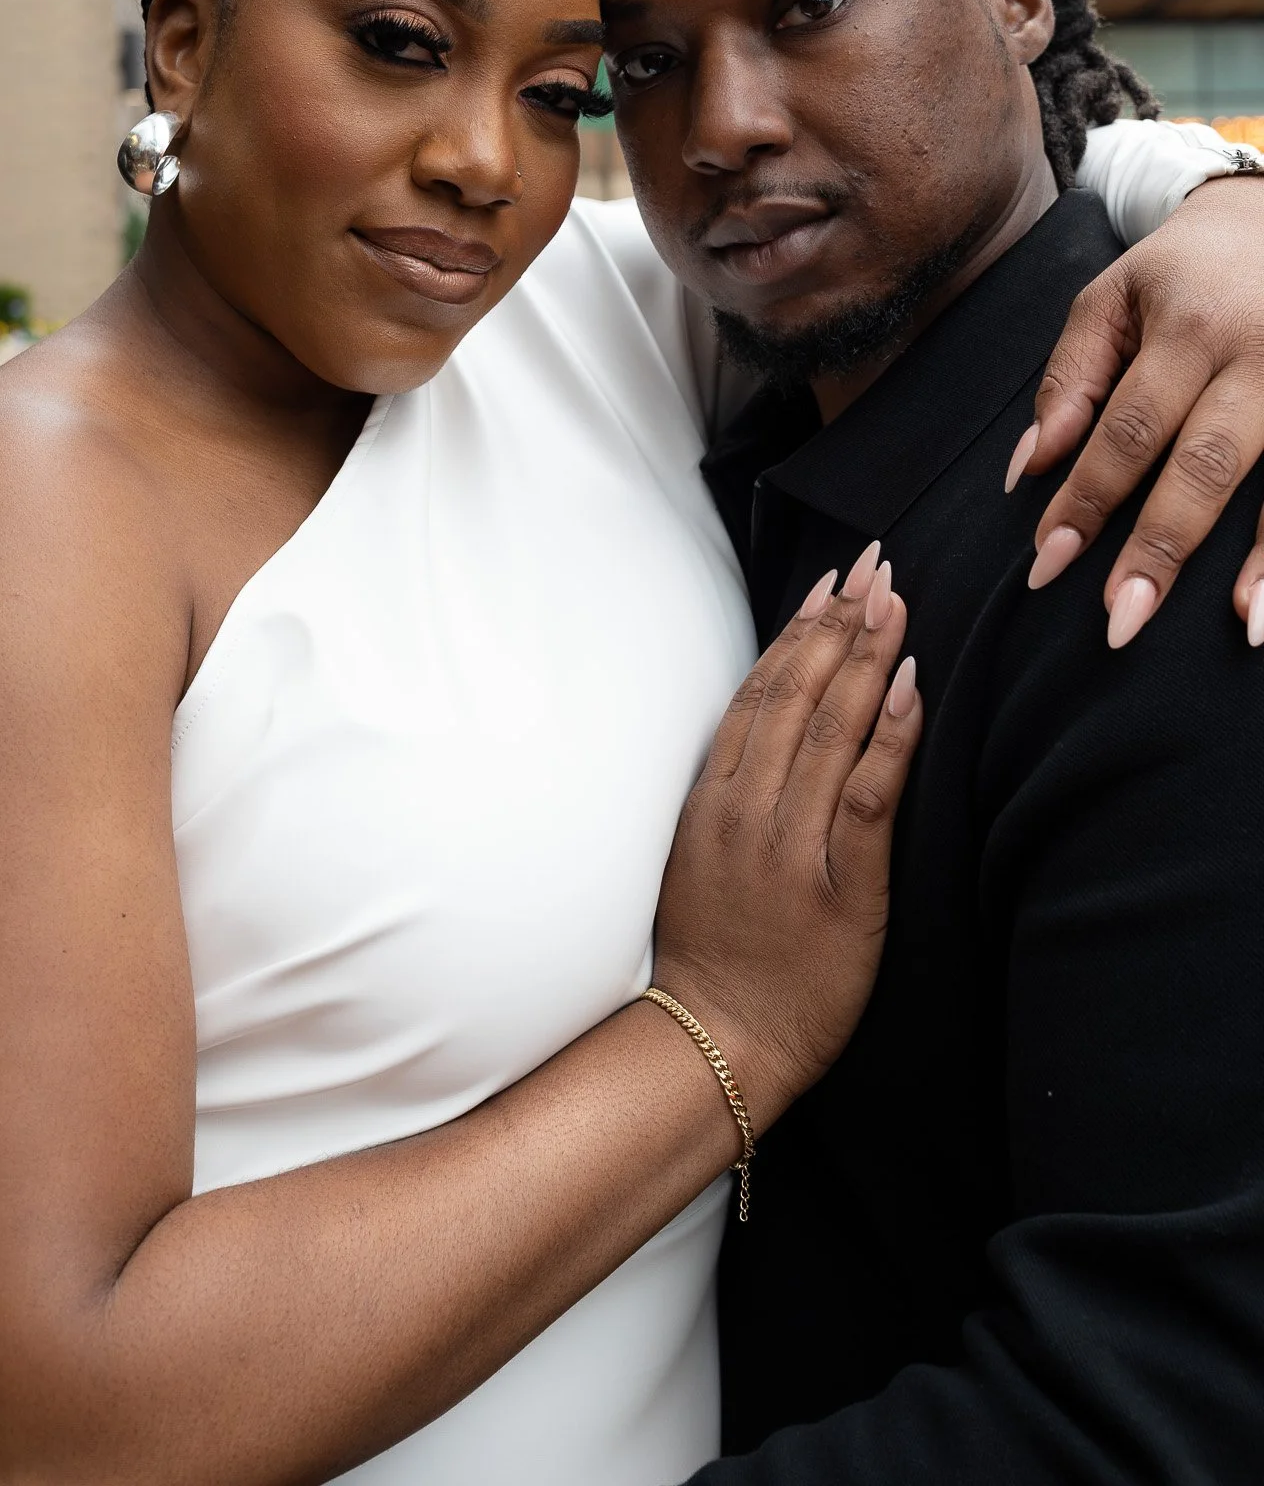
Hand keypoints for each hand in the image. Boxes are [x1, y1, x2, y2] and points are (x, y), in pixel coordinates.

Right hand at [651, 546, 919, 1129]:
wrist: (715, 1042)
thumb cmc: (712, 954)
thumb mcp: (697, 858)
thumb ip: (729, 793)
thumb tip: (765, 729)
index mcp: (712, 800)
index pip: (759, 692)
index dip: (798, 630)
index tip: (831, 580)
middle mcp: (746, 809)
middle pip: (796, 694)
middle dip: (839, 622)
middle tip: (876, 565)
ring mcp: (790, 844)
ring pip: (831, 728)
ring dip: (867, 655)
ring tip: (897, 600)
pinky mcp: (839, 884)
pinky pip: (868, 793)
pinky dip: (891, 734)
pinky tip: (911, 684)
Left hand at [1013, 176, 1263, 645]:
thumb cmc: (1183, 271)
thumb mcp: (1110, 298)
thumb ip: (1069, 380)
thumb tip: (1028, 470)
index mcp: (1191, 327)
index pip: (1129, 427)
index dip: (1087, 499)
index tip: (1047, 562)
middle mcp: (1261, 354)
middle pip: (1208, 462)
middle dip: (1162, 546)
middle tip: (1119, 622)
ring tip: (1243, 628)